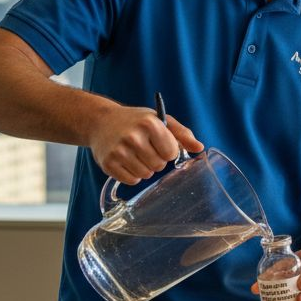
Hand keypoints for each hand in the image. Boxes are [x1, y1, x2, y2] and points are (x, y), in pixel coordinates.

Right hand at [87, 105, 203, 184]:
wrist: (100, 121)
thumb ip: (182, 134)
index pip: (171, 152)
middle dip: (156, 160)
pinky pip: (132, 181)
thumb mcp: (160, 120)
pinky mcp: (108, 164)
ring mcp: (118, 151)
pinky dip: (132, 174)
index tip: (159, 143)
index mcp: (149, 124)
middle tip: (145, 148)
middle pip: (159, 165)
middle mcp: (133, 137)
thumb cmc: (135, 121)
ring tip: (135, 154)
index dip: (168, 150)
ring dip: (145, 168)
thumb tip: (199, 148)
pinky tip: (126, 161)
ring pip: (146, 175)